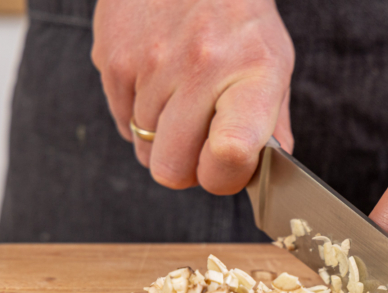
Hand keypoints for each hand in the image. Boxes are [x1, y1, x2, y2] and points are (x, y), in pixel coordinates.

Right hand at [91, 0, 293, 193]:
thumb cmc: (240, 21)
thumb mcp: (275, 65)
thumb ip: (272, 124)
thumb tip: (268, 174)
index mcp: (252, 76)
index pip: (230, 152)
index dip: (225, 176)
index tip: (227, 164)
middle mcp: (200, 69)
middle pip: (173, 170)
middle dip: (188, 168)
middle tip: (201, 143)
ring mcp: (150, 64)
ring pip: (144, 150)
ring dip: (163, 140)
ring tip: (182, 102)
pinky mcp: (112, 57)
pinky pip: (122, 123)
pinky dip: (139, 117)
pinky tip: (159, 86)